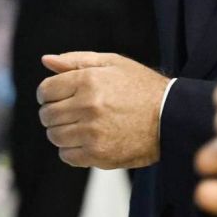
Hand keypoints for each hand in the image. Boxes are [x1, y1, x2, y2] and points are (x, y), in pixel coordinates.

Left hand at [36, 51, 167, 168]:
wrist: (172, 118)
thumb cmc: (141, 88)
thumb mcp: (112, 63)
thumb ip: (76, 61)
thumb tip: (46, 60)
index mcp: (88, 81)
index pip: (45, 90)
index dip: (48, 93)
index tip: (58, 96)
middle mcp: (88, 106)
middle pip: (47, 114)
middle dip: (53, 112)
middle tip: (70, 112)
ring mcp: (93, 133)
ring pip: (55, 136)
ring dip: (62, 132)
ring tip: (80, 126)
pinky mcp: (99, 155)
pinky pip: (67, 156)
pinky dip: (71, 150)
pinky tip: (87, 141)